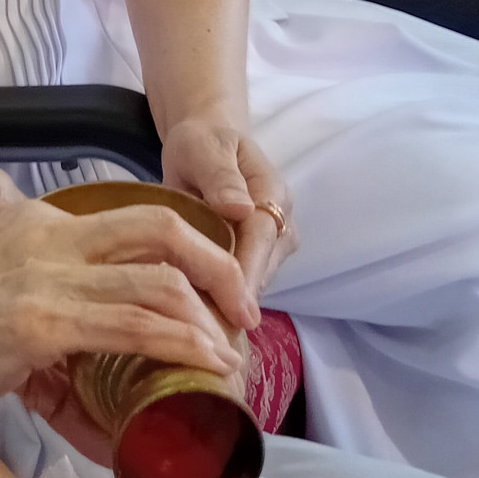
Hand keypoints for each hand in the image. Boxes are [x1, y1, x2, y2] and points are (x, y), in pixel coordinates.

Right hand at [0, 198, 251, 442]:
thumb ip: (46, 352)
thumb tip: (91, 406)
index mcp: (32, 226)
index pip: (130, 221)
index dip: (187, 249)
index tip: (214, 291)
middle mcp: (44, 235)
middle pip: (161, 228)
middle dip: (217, 267)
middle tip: (242, 313)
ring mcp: (44, 274)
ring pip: (160, 277)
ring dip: (210, 318)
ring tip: (229, 356)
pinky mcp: (39, 320)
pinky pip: (134, 325)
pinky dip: (181, 346)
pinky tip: (203, 366)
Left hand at [158, 113, 295, 322]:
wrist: (206, 143)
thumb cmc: (203, 144)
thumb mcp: (203, 149)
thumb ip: (220, 177)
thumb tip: (240, 208)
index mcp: (273, 193)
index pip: (263, 240)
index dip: (247, 275)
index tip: (231, 309)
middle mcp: (282, 223)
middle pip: (262, 269)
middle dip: (236, 299)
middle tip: (203, 334)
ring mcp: (273, 245)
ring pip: (255, 284)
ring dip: (229, 304)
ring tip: (196, 330)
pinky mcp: (258, 259)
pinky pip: (243, 285)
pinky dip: (223, 299)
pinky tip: (198, 317)